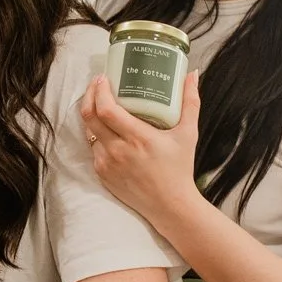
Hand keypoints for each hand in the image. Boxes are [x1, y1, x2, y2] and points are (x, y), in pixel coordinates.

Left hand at [80, 72, 202, 233]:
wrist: (170, 206)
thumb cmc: (180, 169)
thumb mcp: (188, 134)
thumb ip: (190, 102)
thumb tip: (192, 75)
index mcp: (138, 138)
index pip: (107, 110)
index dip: (99, 91)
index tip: (103, 78)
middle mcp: (118, 151)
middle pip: (90, 117)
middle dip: (89, 96)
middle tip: (97, 84)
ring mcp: (107, 164)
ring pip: (89, 132)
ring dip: (93, 115)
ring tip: (101, 103)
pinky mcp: (102, 174)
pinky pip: (93, 148)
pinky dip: (97, 136)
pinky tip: (106, 128)